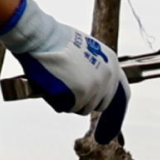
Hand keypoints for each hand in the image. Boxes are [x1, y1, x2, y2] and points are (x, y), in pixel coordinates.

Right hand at [0, 0, 127, 142]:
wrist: (38, 34)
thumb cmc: (52, 39)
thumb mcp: (82, 49)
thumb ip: (91, 68)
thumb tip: (89, 85)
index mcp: (111, 63)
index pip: (120, 94)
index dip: (112, 109)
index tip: (108, 125)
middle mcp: (108, 77)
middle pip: (100, 105)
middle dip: (83, 102)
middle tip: (66, 93)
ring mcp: (96, 86)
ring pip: (82, 108)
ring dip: (68, 101)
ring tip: (54, 82)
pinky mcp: (81, 94)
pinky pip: (68, 107)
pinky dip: (56, 101)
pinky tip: (49, 85)